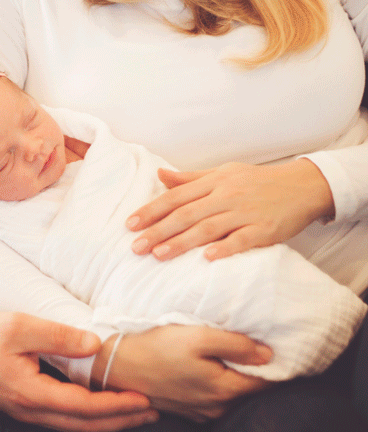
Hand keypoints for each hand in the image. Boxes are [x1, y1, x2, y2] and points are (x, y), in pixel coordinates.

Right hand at [0, 312, 158, 431]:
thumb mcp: (19, 326)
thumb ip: (58, 336)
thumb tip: (95, 345)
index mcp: (30, 394)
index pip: (85, 408)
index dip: (118, 406)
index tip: (145, 400)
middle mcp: (30, 411)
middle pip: (85, 427)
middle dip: (122, 422)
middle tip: (154, 413)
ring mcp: (25, 412)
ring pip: (75, 427)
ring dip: (108, 422)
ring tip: (136, 413)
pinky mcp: (23, 406)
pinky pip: (63, 419)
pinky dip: (89, 417)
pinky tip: (100, 406)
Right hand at [98, 326, 272, 421]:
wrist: (119, 366)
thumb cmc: (158, 347)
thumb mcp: (198, 337)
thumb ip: (235, 345)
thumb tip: (269, 355)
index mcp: (223, 390)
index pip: (266, 385)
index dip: (279, 369)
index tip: (287, 352)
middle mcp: (216, 408)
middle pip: (250, 393)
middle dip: (261, 375)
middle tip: (268, 351)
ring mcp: (200, 412)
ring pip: (232, 398)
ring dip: (239, 381)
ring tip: (242, 359)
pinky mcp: (186, 411)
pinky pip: (215, 401)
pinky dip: (221, 388)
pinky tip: (215, 370)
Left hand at [127, 158, 333, 260]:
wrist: (301, 186)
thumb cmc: (257, 181)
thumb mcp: (223, 173)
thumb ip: (190, 179)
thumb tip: (159, 175)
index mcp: (214, 181)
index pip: (176, 196)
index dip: (151, 210)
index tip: (130, 224)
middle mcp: (226, 195)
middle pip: (186, 214)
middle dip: (158, 230)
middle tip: (135, 246)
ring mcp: (245, 213)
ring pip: (208, 228)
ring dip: (181, 242)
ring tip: (159, 255)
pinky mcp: (264, 230)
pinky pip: (241, 240)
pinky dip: (224, 248)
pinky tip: (206, 258)